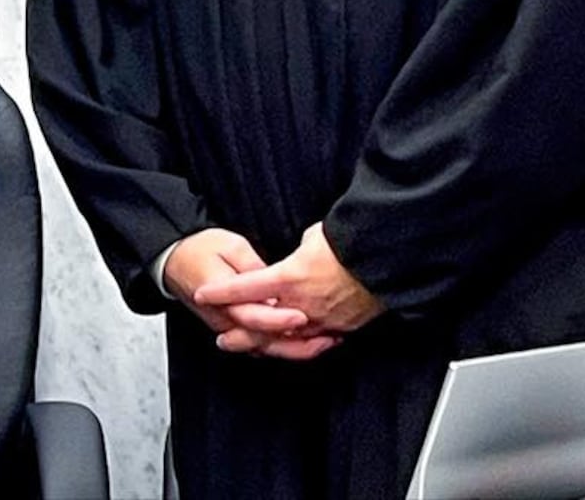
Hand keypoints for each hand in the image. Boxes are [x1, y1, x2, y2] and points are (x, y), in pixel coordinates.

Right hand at [163, 229, 314, 350]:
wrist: (174, 261)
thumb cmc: (200, 248)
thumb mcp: (229, 245)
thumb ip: (253, 266)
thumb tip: (273, 279)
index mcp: (223, 297)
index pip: (254, 315)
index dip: (279, 318)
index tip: (303, 315)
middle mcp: (226, 319)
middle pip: (263, 340)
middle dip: (297, 342)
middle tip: (328, 336)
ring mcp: (228, 328)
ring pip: (264, 348)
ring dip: (295, 349)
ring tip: (326, 342)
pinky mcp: (233, 329)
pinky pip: (260, 345)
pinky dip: (283, 347)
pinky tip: (305, 342)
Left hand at [193, 222, 382, 357]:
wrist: (382, 257)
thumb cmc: (348, 241)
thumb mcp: (314, 236)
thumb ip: (299, 252)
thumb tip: (298, 254)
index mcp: (290, 277)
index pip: (246, 287)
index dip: (222, 292)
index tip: (203, 294)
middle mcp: (301, 303)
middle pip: (261, 325)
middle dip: (240, 333)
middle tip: (223, 339)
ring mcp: (321, 319)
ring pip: (286, 340)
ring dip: (267, 344)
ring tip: (254, 347)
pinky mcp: (341, 327)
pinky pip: (316, 341)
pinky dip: (303, 344)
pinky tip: (294, 345)